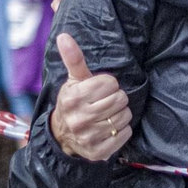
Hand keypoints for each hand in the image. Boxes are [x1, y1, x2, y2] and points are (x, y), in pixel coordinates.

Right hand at [48, 32, 131, 161]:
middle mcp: (79, 118)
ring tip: (106, 115)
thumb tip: (64, 36)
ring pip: (125, 116)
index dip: (108, 85)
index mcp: (73, 98)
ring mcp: (88, 137)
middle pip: (121, 99)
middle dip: (116, 99)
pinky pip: (125, 134)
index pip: (111, 83)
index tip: (98, 90)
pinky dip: (121, 131)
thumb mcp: (74, 81)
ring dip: (120, 114)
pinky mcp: (98, 152)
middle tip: (104, 103)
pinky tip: (108, 129)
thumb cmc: (74, 102)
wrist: (62, 136)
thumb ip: (73, 58)